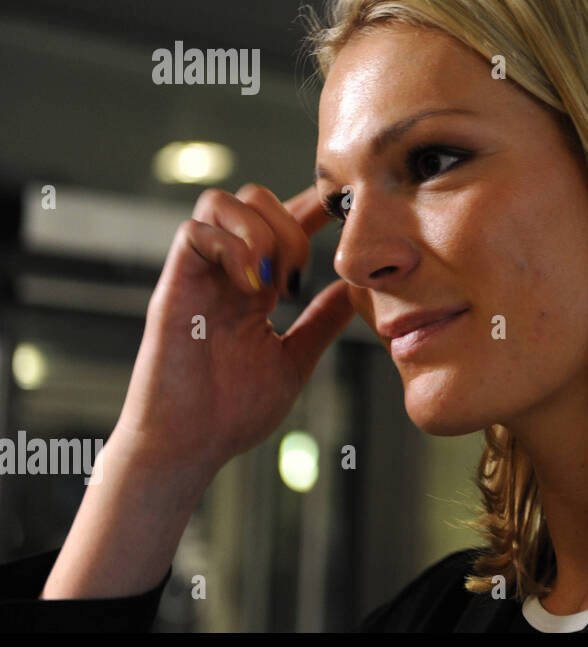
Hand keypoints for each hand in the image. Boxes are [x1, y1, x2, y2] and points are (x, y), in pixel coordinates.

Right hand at [115, 183, 354, 473]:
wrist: (185, 448)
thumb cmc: (229, 413)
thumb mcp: (294, 360)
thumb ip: (321, 322)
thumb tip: (355, 289)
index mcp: (253, 287)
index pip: (279, 225)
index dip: (311, 210)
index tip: (344, 211)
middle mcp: (224, 274)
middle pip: (251, 198)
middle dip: (288, 221)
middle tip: (300, 275)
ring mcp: (197, 278)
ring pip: (219, 202)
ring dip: (259, 230)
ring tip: (275, 279)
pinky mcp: (173, 290)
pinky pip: (193, 234)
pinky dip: (231, 247)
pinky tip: (254, 287)